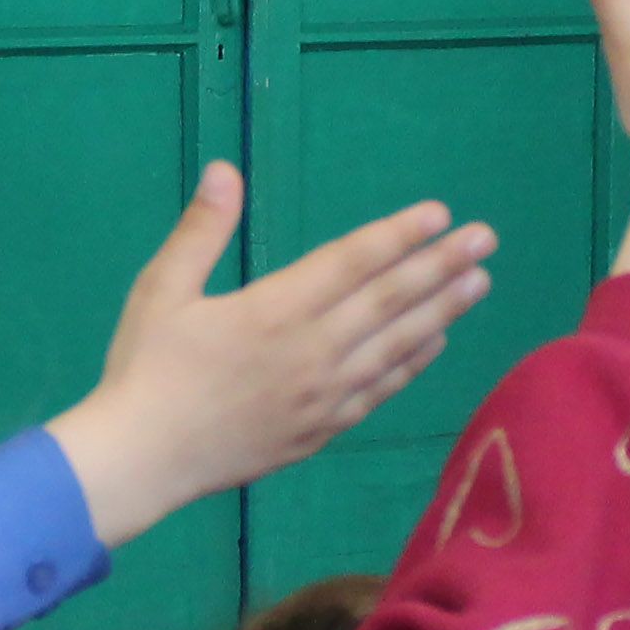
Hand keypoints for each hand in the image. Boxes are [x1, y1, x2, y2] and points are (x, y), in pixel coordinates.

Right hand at [44, 163, 497, 544]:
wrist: (144, 460)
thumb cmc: (146, 368)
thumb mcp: (162, 289)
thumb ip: (202, 230)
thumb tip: (225, 169)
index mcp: (275, 310)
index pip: (353, 262)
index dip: (399, 235)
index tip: (439, 213)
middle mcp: (312, 351)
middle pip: (390, 300)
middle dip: (441, 265)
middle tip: (485, 238)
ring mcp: (322, 395)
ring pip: (397, 345)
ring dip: (442, 311)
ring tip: (479, 283)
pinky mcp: (321, 430)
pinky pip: (381, 390)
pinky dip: (413, 363)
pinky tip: (436, 343)